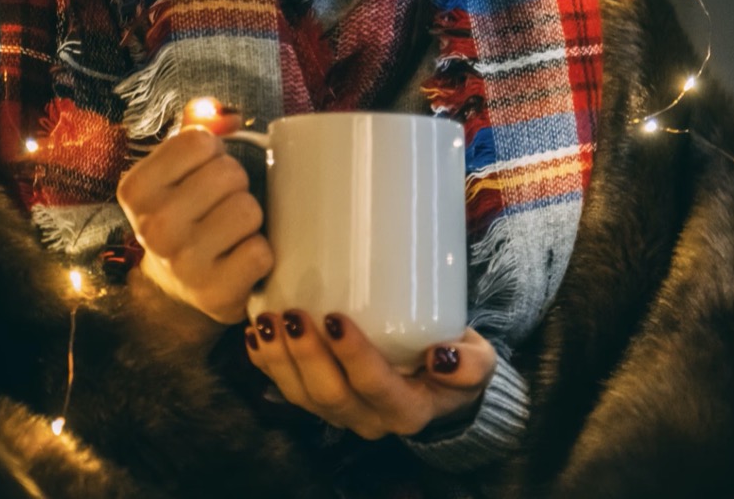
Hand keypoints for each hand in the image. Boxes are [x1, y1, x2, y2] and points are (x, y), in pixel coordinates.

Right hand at [116, 100, 271, 331]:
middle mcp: (152, 225)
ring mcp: (182, 262)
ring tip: (231, 233)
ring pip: (248, 210)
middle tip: (221, 208)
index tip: (203, 176)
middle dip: (236, 186)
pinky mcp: (215, 292)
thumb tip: (227, 114)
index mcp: (136, 188)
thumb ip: (196, 126)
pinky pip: (261, 252)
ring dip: (250, 220)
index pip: (200, 141)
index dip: (215, 154)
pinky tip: (240, 261)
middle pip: (229, 173)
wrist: (180, 290)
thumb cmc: (187, 216)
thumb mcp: (176, 171)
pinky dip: (260, 254)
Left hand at [245, 312, 496, 439]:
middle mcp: (368, 419)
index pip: (374, 387)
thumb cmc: (456, 362)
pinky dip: (265, 361)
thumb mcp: (478, 363)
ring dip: (279, 358)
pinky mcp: (318, 399)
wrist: (439, 382)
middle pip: (329, 394)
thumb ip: (471, 364)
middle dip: (305, 355)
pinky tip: (255, 332)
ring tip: (268, 320)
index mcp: (406, 410)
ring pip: (300, 395)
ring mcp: (339, 412)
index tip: (335, 318)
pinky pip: (285, 388)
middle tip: (292, 315)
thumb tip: (444, 356)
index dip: (351, 356)